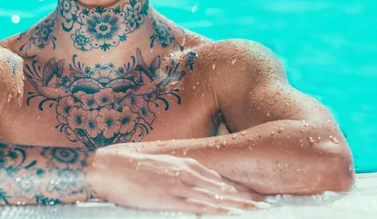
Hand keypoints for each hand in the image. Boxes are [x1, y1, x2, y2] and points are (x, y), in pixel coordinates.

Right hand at [87, 148, 268, 214]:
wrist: (110, 167)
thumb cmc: (130, 166)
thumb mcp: (159, 166)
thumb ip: (177, 173)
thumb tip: (189, 183)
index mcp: (186, 164)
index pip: (220, 178)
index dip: (239, 187)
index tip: (254, 193)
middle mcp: (188, 173)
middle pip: (224, 187)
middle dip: (246, 195)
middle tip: (266, 201)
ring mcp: (181, 185)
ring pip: (218, 196)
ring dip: (240, 203)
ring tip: (259, 209)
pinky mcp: (172, 197)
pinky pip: (201, 205)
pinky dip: (219, 208)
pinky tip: (232, 212)